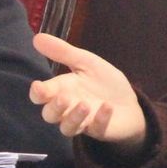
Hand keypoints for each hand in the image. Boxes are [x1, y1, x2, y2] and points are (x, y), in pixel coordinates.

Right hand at [29, 33, 147, 145]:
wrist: (129, 101)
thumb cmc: (103, 82)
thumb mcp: (85, 62)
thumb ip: (63, 52)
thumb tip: (37, 37)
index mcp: (61, 90)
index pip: (41, 96)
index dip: (37, 93)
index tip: (38, 86)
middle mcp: (68, 109)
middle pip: (49, 115)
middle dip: (54, 108)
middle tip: (64, 98)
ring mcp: (83, 122)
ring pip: (67, 128)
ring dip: (74, 117)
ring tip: (85, 104)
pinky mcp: (100, 130)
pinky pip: (96, 129)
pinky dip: (101, 119)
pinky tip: (108, 107)